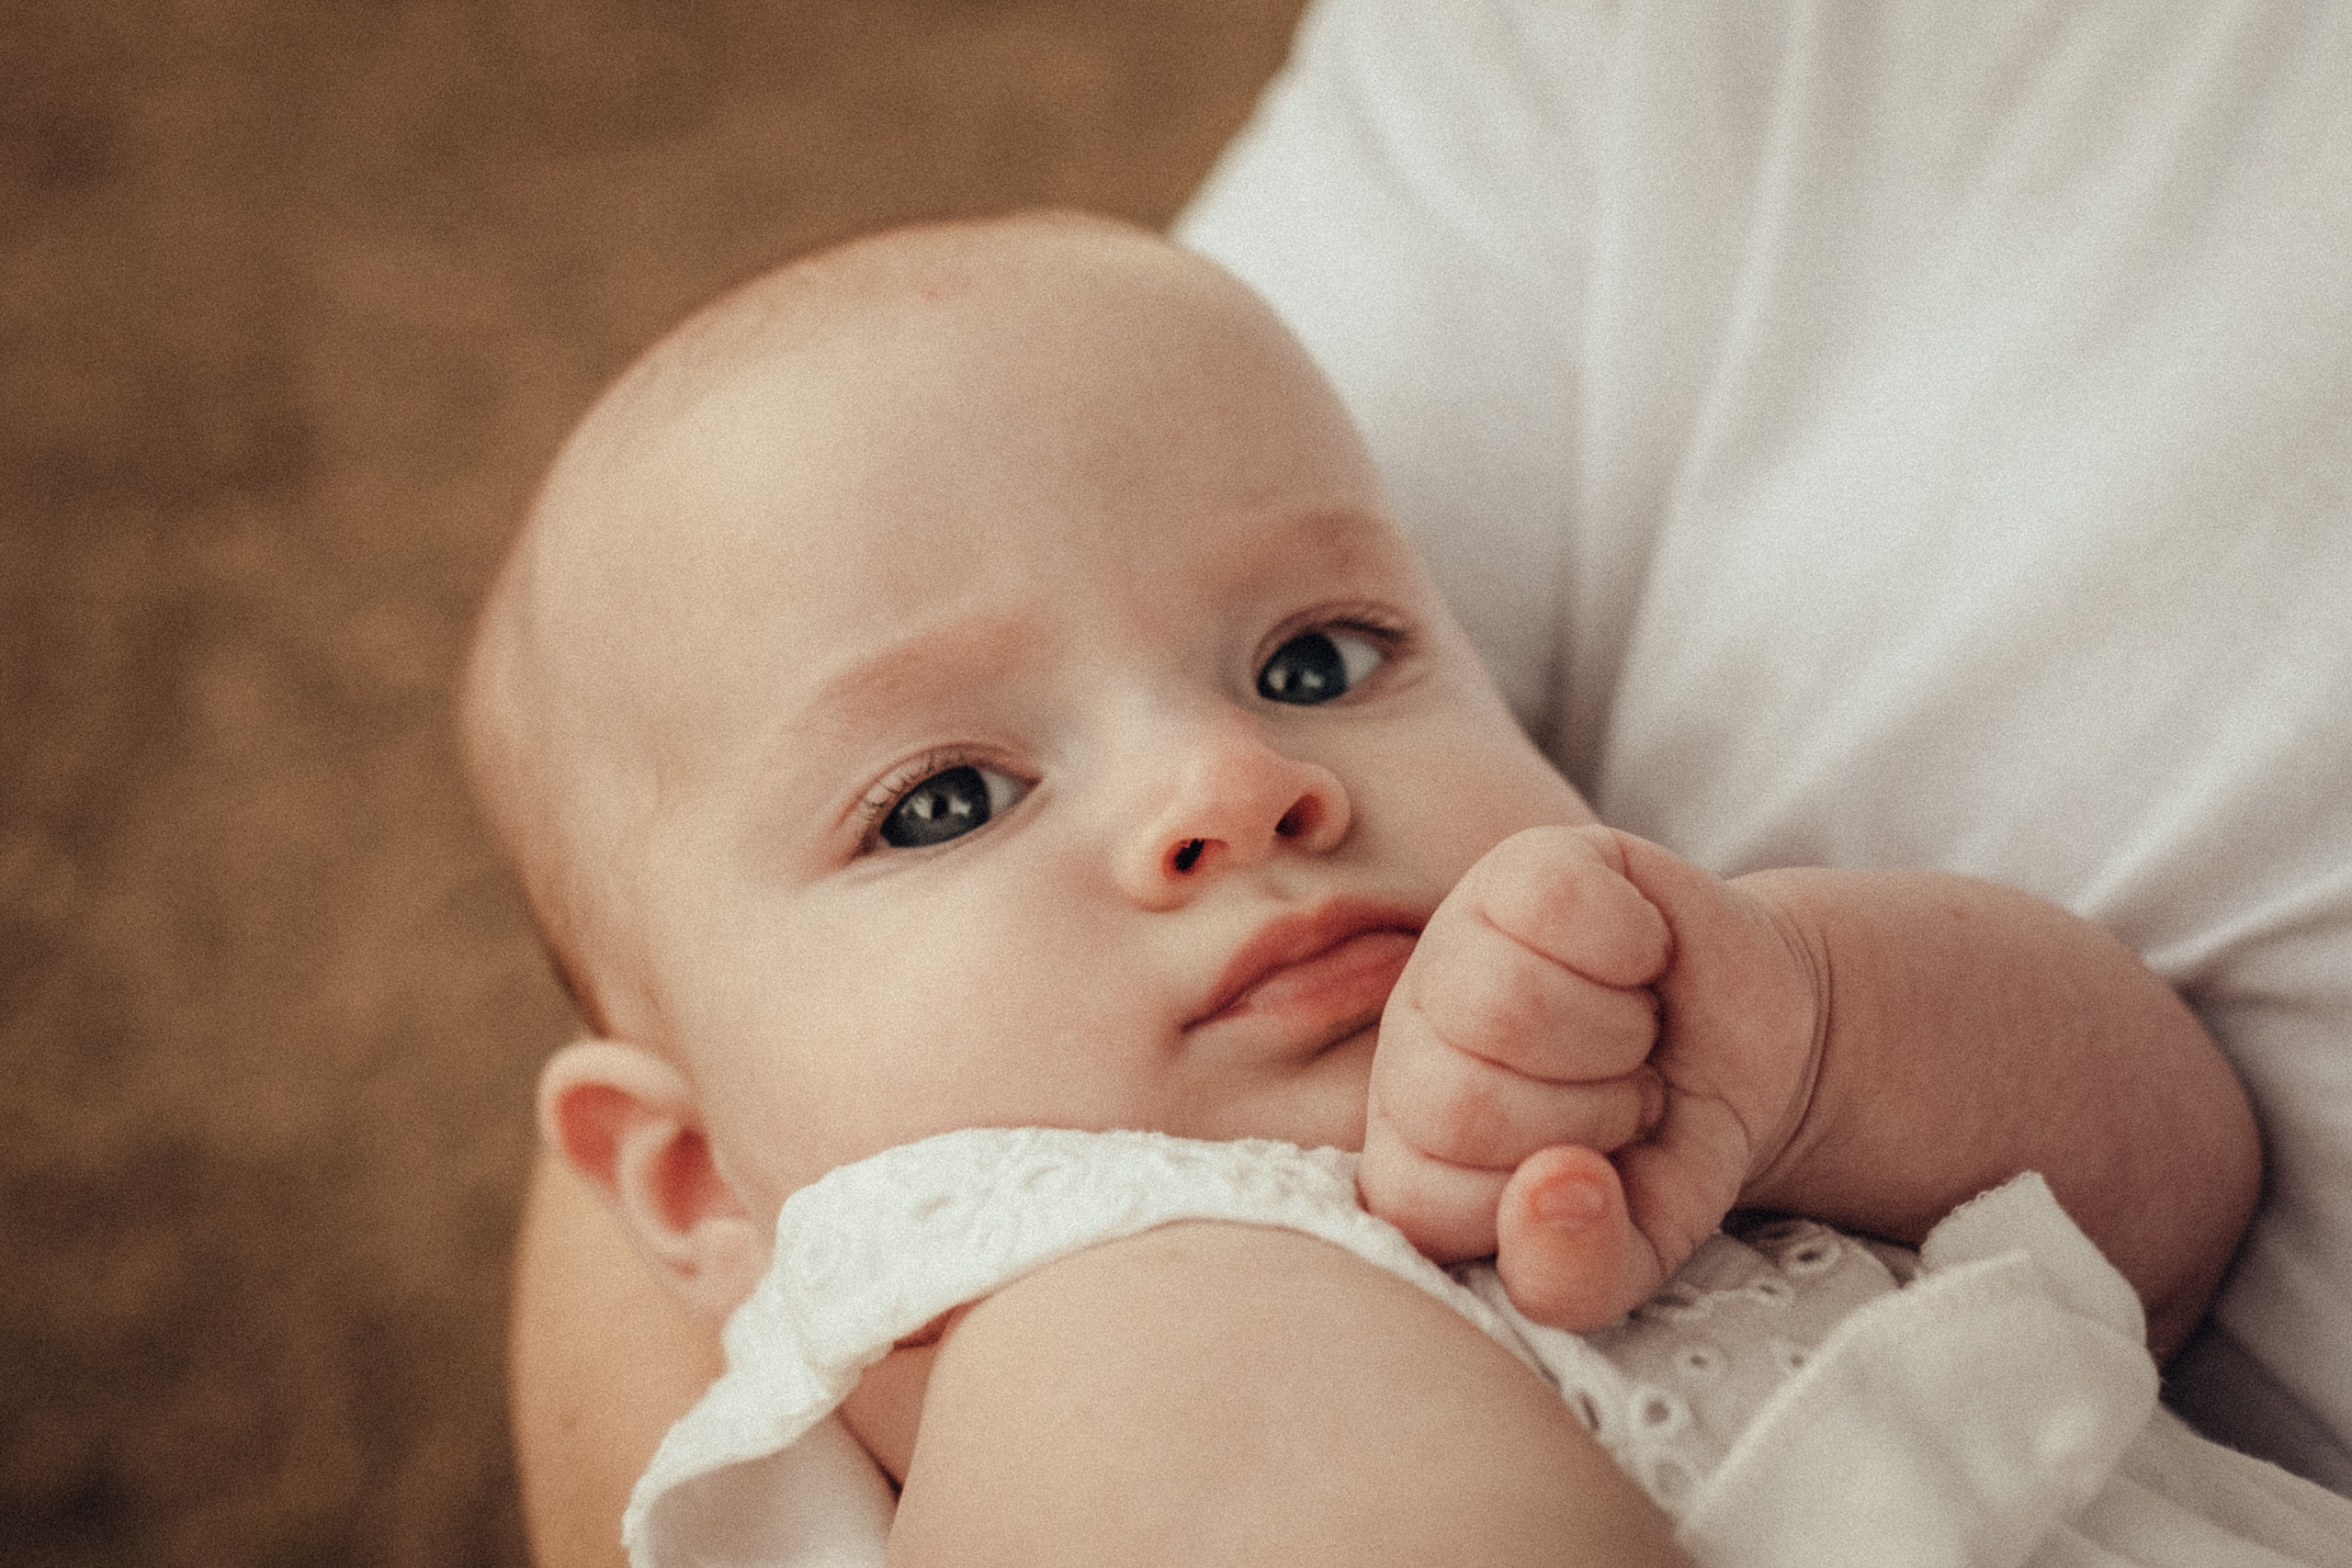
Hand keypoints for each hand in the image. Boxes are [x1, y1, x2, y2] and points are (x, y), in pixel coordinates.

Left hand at [1358, 825, 1823, 1329]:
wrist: (1756, 1047)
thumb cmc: (1670, 1151)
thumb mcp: (1637, 1248)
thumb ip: (1575, 1274)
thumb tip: (1551, 1189)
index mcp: (1408, 1152)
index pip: (1427, 1204)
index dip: (1547, 1204)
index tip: (1595, 1174)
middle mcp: (1408, 1047)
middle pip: (1461, 1099)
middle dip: (1587, 1115)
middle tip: (1623, 1097)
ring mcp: (1455, 945)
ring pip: (1505, 1002)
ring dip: (1614, 1034)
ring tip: (1630, 1035)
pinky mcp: (1522, 865)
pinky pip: (1558, 905)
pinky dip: (1634, 942)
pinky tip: (1640, 958)